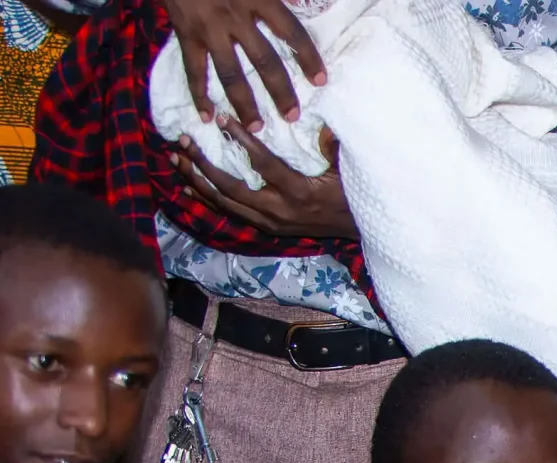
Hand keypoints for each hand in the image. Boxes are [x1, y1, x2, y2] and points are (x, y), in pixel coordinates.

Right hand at [164, 0, 326, 126]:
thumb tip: (304, 3)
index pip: (290, 32)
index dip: (307, 57)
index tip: (320, 81)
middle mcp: (235, 16)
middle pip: (264, 60)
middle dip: (280, 91)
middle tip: (292, 116)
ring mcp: (208, 28)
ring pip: (230, 72)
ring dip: (244, 103)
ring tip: (256, 127)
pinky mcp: (185, 33)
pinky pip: (193, 69)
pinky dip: (198, 94)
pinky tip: (207, 116)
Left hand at [176, 127, 358, 241]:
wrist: (361, 231)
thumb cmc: (355, 196)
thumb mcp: (348, 170)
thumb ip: (332, 147)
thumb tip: (319, 123)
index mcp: (299, 193)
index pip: (262, 165)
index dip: (241, 141)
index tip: (222, 119)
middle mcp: (279, 211)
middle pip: (230, 187)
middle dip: (203, 164)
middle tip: (183, 141)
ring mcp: (271, 222)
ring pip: (225, 202)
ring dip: (198, 180)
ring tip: (177, 159)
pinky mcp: (268, 228)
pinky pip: (232, 212)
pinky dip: (209, 198)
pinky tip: (190, 185)